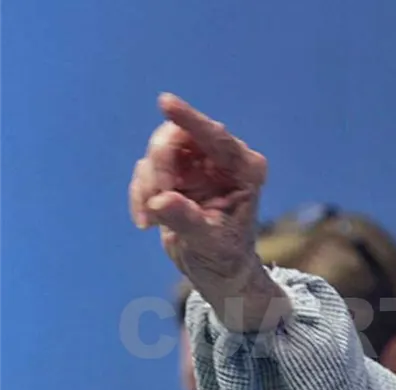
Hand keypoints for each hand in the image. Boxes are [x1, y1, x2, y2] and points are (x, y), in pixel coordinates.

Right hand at [130, 93, 281, 330]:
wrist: (217, 271)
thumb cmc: (225, 257)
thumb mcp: (208, 244)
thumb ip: (186, 221)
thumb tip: (162, 201)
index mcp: (246, 170)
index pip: (216, 137)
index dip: (189, 119)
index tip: (166, 103)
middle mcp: (223, 160)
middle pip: (176, 138)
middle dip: (159, 168)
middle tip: (155, 203)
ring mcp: (197, 163)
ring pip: (157, 153)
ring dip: (147, 186)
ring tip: (153, 221)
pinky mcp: (175, 172)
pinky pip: (145, 170)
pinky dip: (140, 194)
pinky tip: (148, 222)